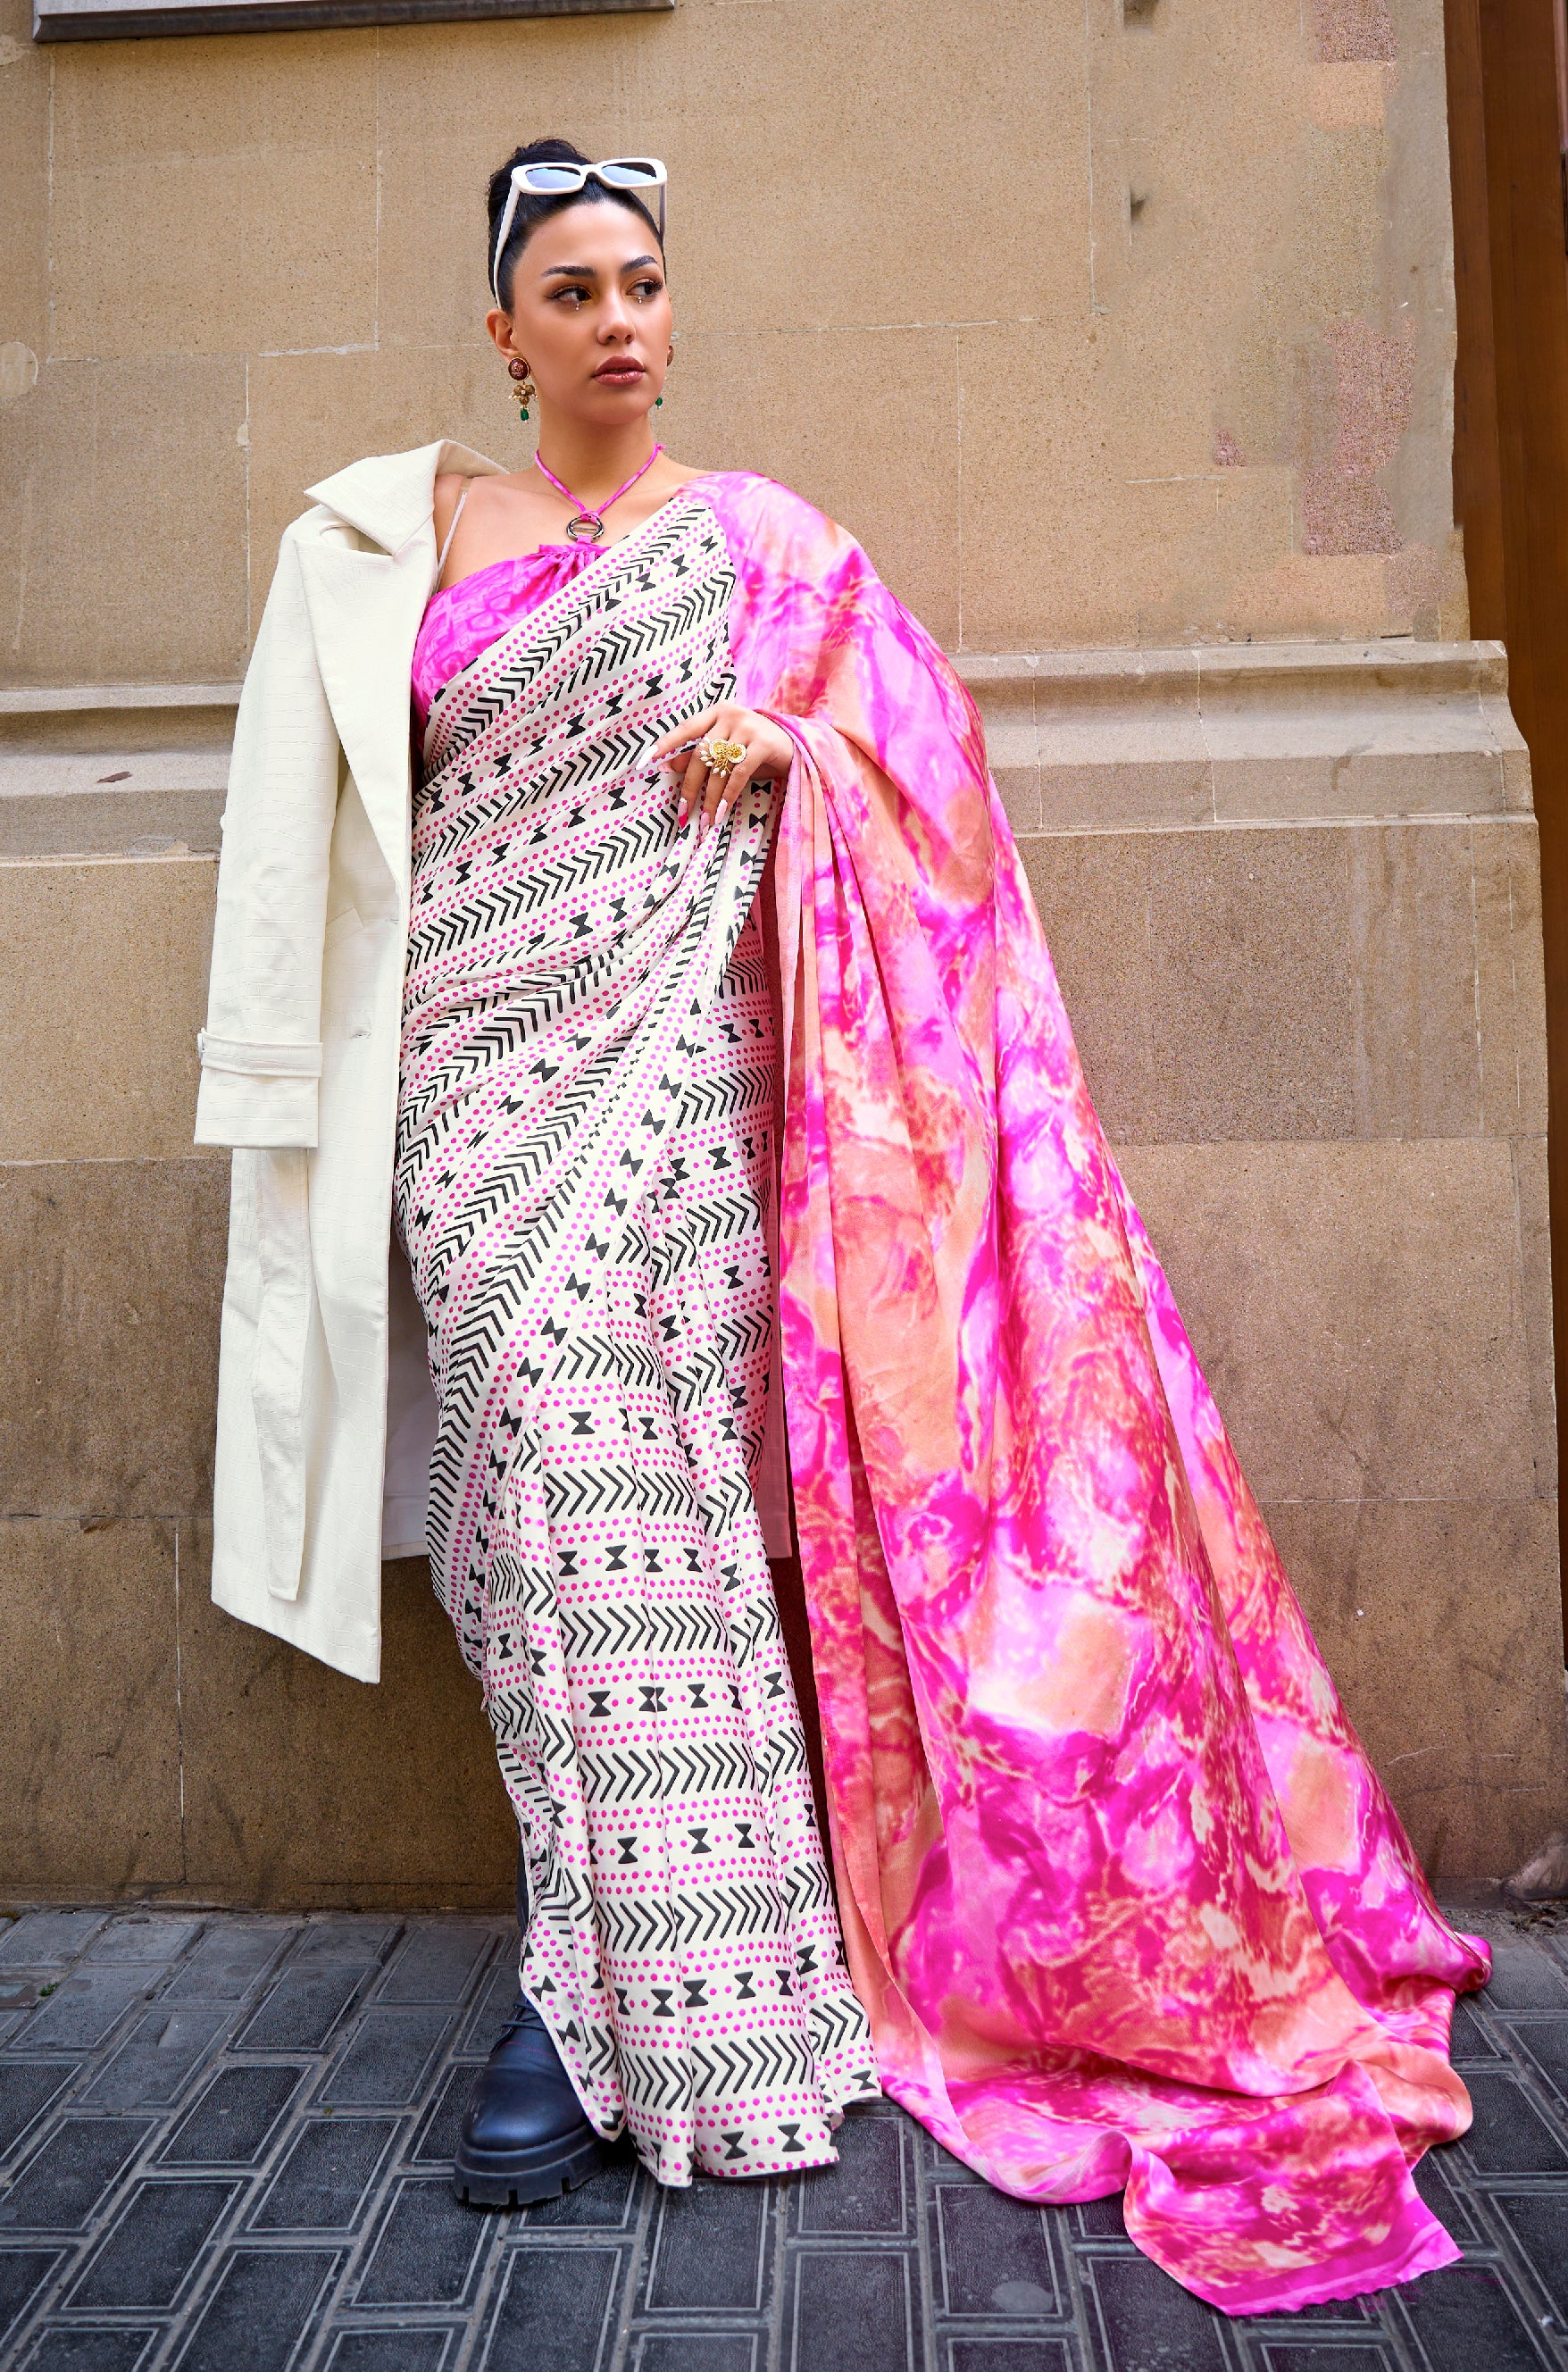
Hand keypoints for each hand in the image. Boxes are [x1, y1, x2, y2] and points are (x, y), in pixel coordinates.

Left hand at [651, 703, 795, 837]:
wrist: (797, 746)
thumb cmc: (755, 749)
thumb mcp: (726, 751)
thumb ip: (698, 755)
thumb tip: (665, 765)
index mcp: (716, 712)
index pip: (684, 729)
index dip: (664, 745)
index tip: (643, 762)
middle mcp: (730, 715)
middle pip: (701, 754)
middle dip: (689, 787)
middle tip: (682, 812)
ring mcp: (747, 727)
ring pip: (719, 767)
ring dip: (710, 798)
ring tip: (706, 820)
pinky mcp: (763, 742)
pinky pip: (738, 773)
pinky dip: (728, 794)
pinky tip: (722, 811)